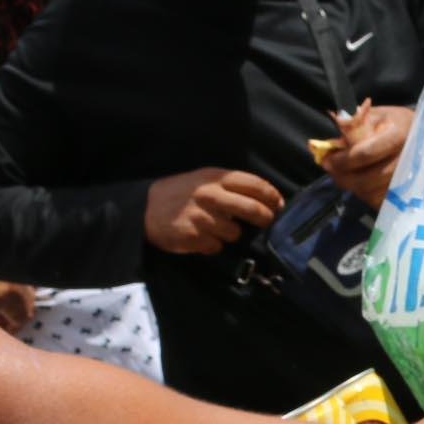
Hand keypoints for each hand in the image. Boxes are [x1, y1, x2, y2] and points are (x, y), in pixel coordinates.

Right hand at [143, 167, 282, 255]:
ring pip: (235, 232)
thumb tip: (263, 198)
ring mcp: (202, 217)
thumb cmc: (180, 192)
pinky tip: (203, 238)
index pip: (253, 184)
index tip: (279, 204)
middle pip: (251, 209)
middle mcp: (210, 196)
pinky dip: (213, 245)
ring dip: (232, 234)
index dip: (271, 195)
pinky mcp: (194, 237)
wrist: (144, 208)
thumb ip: (230, 185)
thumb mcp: (203, 179)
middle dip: (265, 217)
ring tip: (219, 229)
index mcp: (215, 178)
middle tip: (267, 221)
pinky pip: (217, 246)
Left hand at [316, 99, 412, 210]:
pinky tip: (358, 184)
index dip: (342, 160)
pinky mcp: (405, 193)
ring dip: (351, 186)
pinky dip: (363, 195)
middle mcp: (405, 160)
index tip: (326, 160)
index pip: (365, 154)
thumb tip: (333, 136)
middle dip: (343, 176)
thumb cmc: (396, 122)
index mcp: (398, 135)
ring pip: (370, 192)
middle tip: (330, 170)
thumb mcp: (377, 114)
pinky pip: (378, 201)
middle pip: (367, 179)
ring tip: (342, 176)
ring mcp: (407, 180)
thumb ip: (355, 124)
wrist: (423, 135)